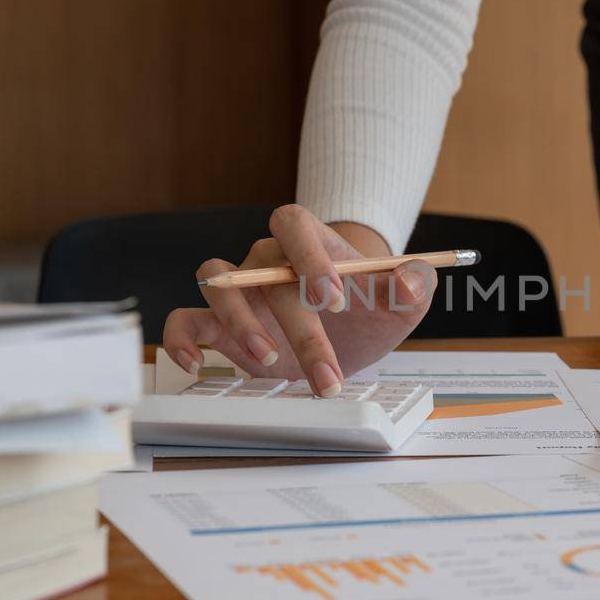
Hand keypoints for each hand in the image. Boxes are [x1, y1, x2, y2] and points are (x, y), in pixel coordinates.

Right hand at [161, 205, 434, 395]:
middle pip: (268, 274)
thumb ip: (417, 282)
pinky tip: (197, 364)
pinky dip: (182, 339)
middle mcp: (267, 260)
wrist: (354, 327)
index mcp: (310, 242)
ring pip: (219, 286)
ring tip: (270, 361)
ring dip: (241, 324)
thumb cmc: (374, 302)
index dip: (307, 256)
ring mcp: (242, 292)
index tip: (334, 299)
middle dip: (301, 330)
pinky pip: (184, 320)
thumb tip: (409, 283)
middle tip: (328, 376)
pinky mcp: (221, 327)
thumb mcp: (407, 298)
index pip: (293, 223)